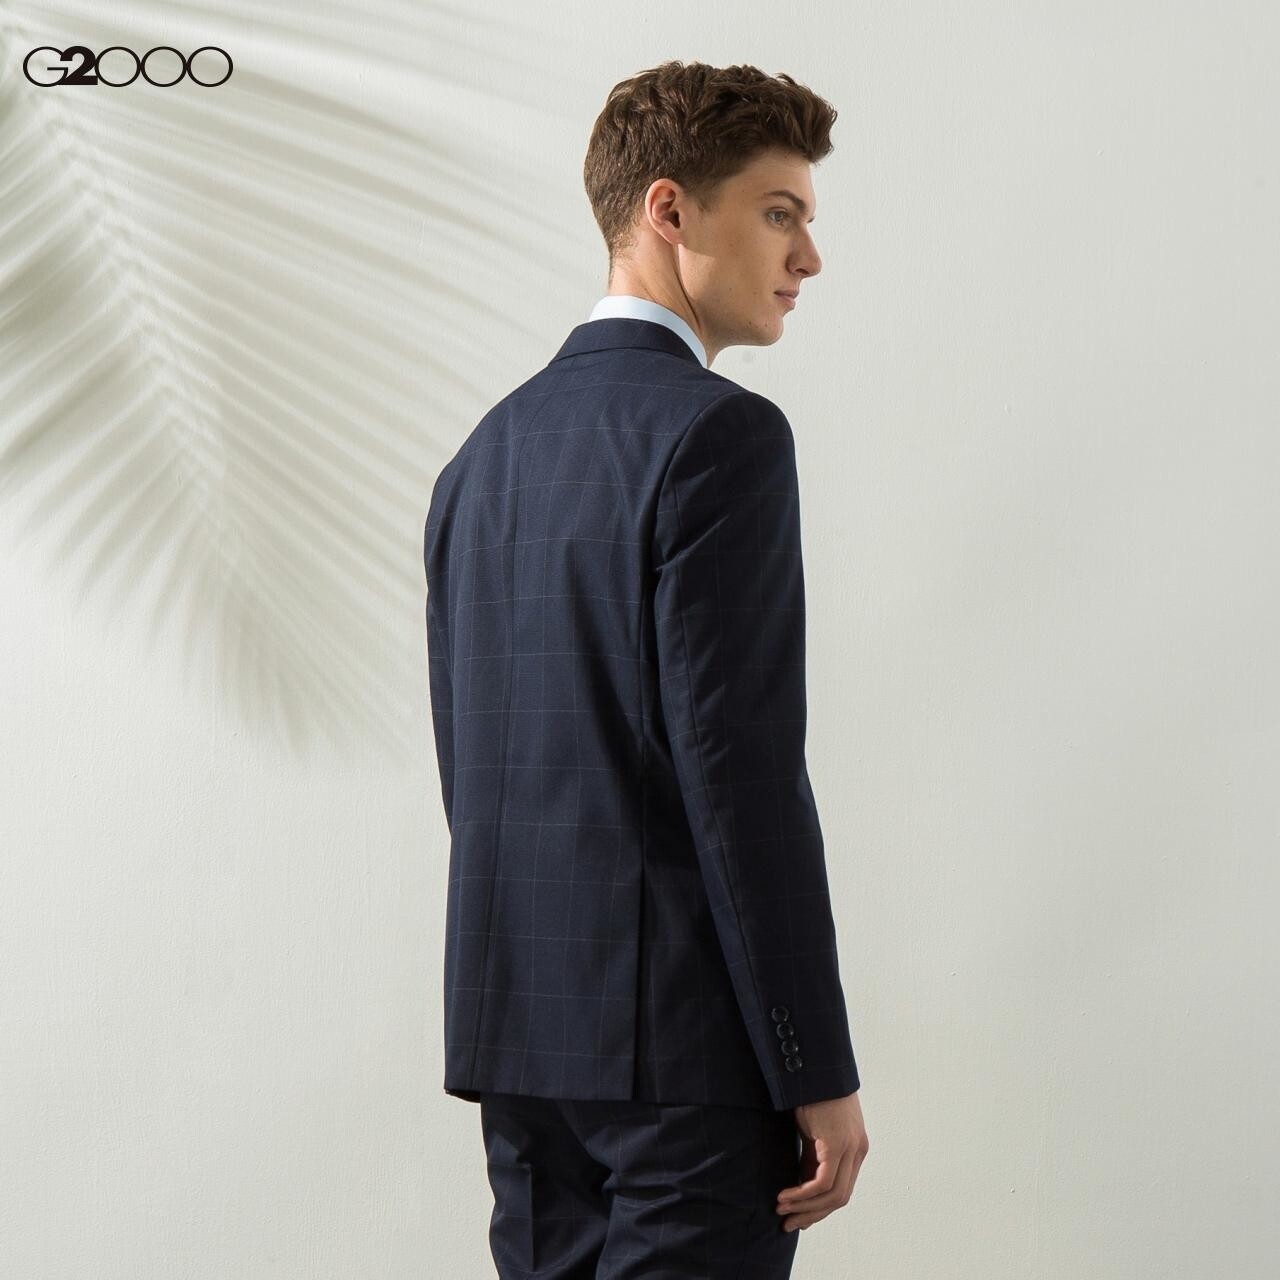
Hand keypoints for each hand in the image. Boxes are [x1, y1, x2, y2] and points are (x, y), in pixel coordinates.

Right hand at [775, 1090, 867, 1232]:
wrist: (815, 1067)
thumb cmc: (812, 1094)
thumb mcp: (813, 1132)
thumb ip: (812, 1157)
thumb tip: (802, 1186)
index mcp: (855, 1148)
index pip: (841, 1189)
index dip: (820, 1207)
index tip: (798, 1217)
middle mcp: (858, 1151)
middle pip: (839, 1198)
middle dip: (812, 1214)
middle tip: (789, 1223)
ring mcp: (851, 1148)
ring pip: (833, 1195)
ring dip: (805, 1207)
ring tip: (781, 1210)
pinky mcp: (838, 1143)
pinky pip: (822, 1182)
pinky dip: (803, 1193)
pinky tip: (785, 1195)